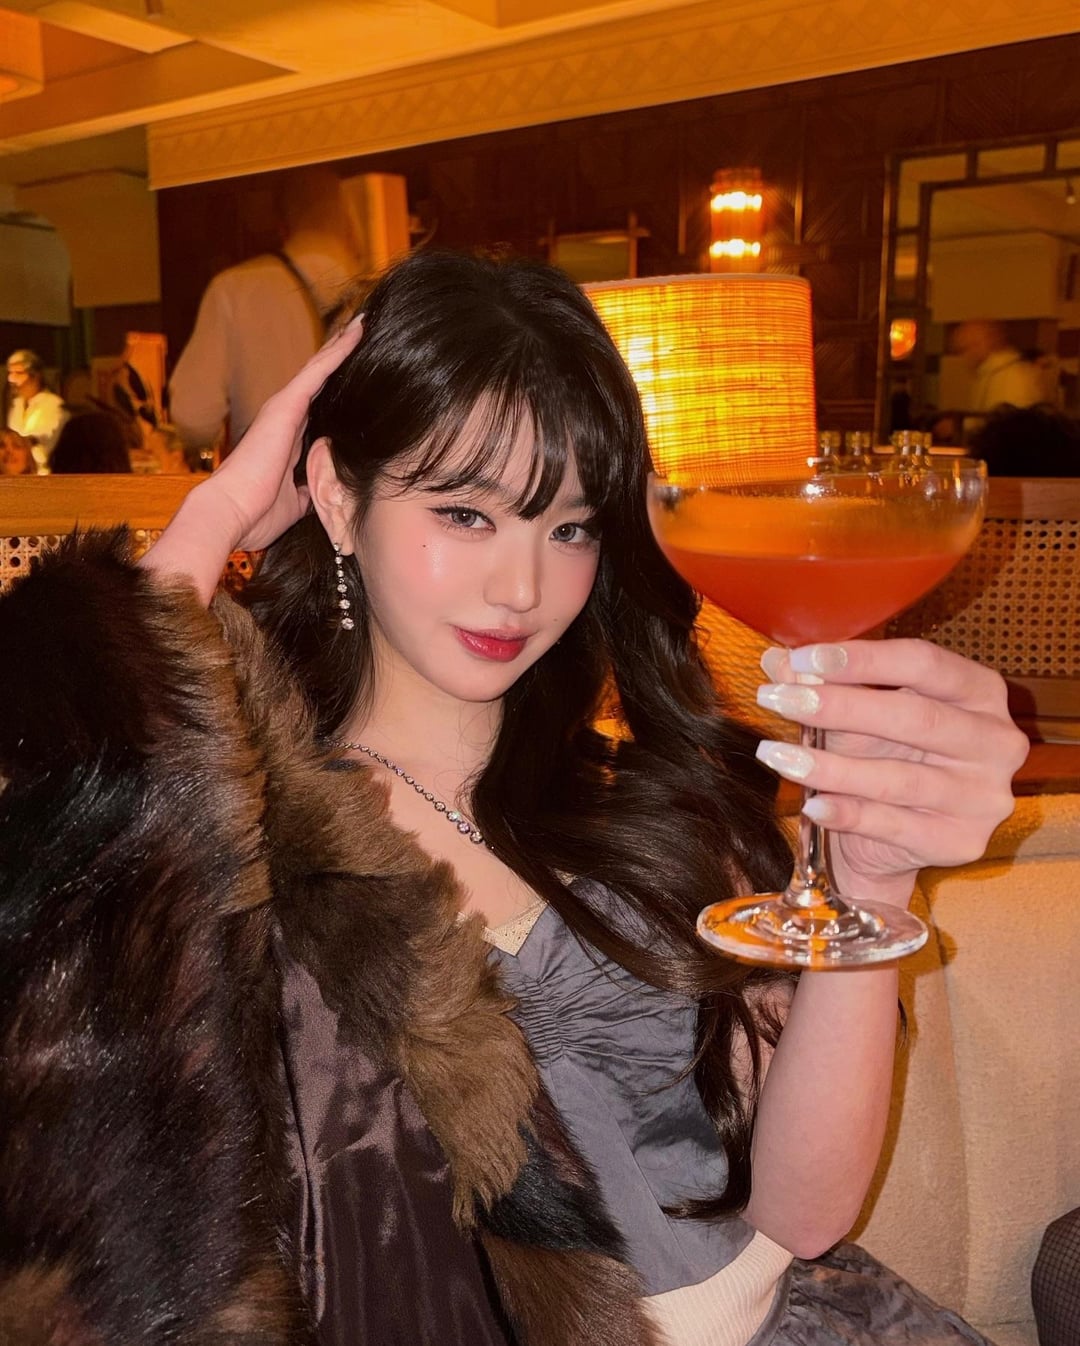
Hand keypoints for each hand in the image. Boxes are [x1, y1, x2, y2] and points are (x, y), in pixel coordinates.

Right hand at [141, 318, 361, 600]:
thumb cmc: (256, 514)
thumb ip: (309, 490)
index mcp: (287, 441)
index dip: (336, 391)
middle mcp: (284, 419)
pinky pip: (318, 371)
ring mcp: (284, 409)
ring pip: (319, 369)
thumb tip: (321, 492)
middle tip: (362, 332)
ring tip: (363, 323)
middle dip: (339, 358)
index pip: (317, 407)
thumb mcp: (295, 503)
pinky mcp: (286, 406)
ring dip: (341, 346)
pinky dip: (338, 351)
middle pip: (318, 380)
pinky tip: (357, 332)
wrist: (231, 515)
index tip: (358, 375)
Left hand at [755, 639, 1029, 903]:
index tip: (801, 660)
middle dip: (837, 707)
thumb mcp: (850, 717)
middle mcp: (996, 742)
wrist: (886, 841)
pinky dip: (848, 813)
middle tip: (777, 700)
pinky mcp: (961, 841)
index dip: (861, 659)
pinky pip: (895, 825)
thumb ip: (820, 686)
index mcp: (980, 692)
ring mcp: (984, 796)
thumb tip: (777, 661)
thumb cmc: (877, 758)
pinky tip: (812, 806)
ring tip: (774, 755)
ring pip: (898, 777)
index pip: (923, 662)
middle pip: (913, 716)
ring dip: (828, 766)